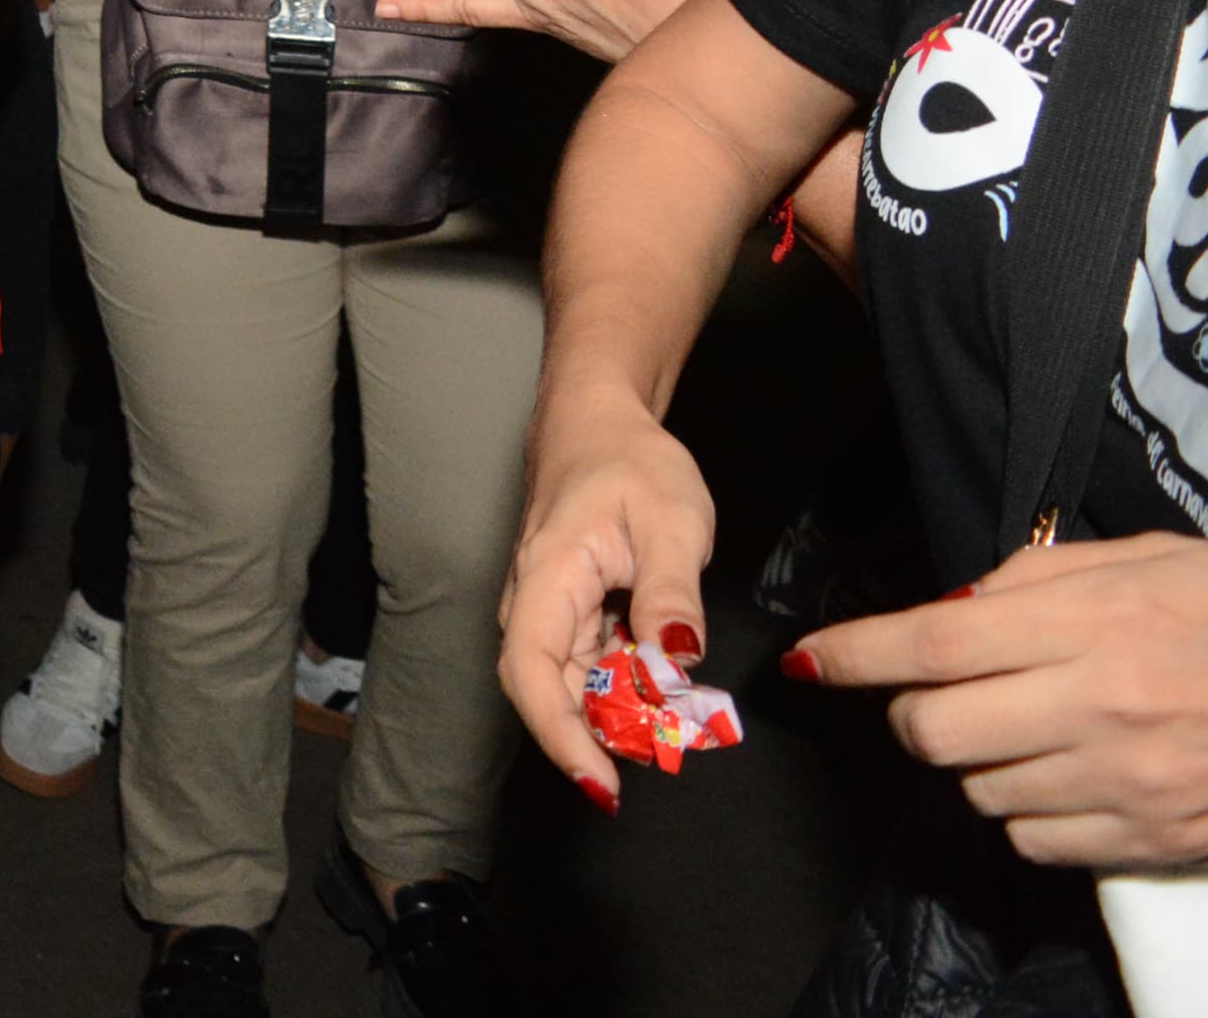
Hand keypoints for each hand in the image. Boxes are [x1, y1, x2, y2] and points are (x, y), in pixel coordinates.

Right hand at [499, 381, 718, 809]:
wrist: (599, 424)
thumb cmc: (630, 463)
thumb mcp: (671, 521)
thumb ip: (671, 594)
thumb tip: (676, 663)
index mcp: (547, 578)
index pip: (530, 671)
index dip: (561, 735)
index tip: (603, 783)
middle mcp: (533, 603)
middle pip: (546, 690)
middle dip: (598, 738)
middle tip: (664, 759)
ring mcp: (549, 611)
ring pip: (569, 683)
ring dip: (615, 716)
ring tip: (674, 730)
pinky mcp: (569, 615)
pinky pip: (589, 666)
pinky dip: (625, 690)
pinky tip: (665, 691)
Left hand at [793, 537, 1207, 866]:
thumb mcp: (1141, 562)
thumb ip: (1034, 580)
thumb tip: (949, 606)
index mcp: (1092, 625)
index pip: (932, 642)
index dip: (853, 652)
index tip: (807, 660)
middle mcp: (1098, 708)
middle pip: (933, 732)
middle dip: (913, 713)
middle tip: (939, 693)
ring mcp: (1124, 783)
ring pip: (978, 791)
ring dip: (978, 762)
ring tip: (1029, 728)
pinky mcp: (1149, 840)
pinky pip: (1035, 842)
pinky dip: (1029, 813)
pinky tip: (1065, 777)